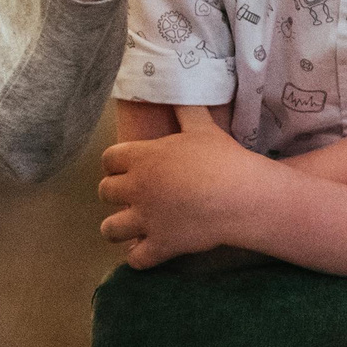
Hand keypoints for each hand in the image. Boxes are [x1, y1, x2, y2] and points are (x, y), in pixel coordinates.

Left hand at [100, 105, 258, 267]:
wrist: (241, 196)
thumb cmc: (221, 158)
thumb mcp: (202, 126)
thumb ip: (184, 109)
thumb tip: (177, 87)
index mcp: (142, 158)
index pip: (108, 159)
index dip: (117, 163)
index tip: (128, 167)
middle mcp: (137, 189)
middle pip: (104, 192)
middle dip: (115, 193)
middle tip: (133, 195)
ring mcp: (146, 220)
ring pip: (109, 229)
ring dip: (118, 228)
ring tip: (131, 226)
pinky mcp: (160, 246)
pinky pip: (135, 259)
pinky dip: (139, 257)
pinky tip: (149, 249)